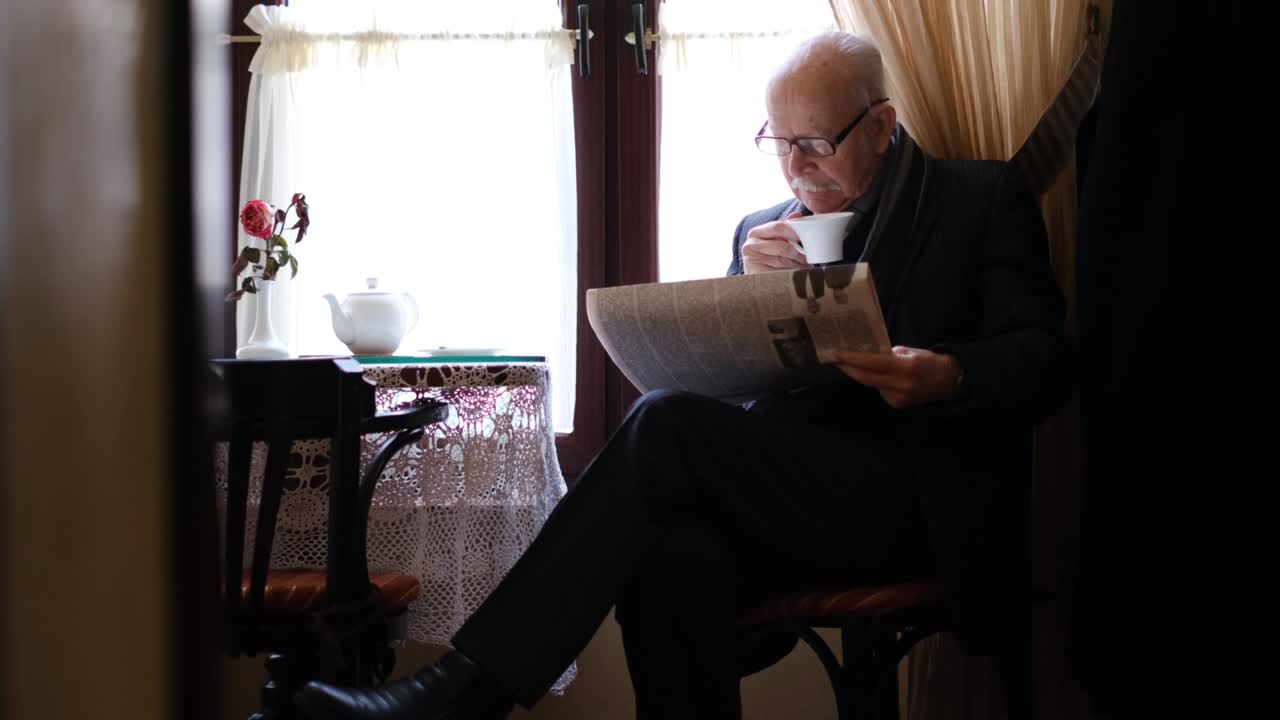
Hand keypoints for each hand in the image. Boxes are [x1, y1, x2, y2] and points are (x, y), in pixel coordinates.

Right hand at [741, 212, 808, 273]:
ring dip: (796, 266)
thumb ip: (787, 229)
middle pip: (782, 246)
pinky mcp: (754, 275)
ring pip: (783, 262)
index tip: (807, 240)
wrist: (761, 282)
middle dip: (798, 253)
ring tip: (801, 268)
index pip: (779, 227)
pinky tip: (791, 276)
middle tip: (806, 258)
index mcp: (755, 233)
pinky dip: (789, 276)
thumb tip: (796, 215)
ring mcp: (750, 261)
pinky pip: (779, 274)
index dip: (796, 233)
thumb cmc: (771, 259)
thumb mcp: (778, 242)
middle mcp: (749, 245)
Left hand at [834, 346, 962, 408]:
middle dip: (849, 368)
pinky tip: (880, 377)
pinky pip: (880, 391)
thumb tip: (869, 353)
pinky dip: (877, 382)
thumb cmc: (929, 362)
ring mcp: (898, 397)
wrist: (948, 382)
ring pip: (872, 385)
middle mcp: (901, 384)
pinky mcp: (897, 405)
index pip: (873, 363)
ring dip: (862, 375)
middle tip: (836, 360)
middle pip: (866, 377)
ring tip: (854, 365)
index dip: (853, 359)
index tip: (838, 353)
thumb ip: (890, 354)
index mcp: (905, 367)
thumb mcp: (911, 351)